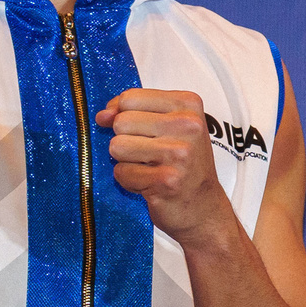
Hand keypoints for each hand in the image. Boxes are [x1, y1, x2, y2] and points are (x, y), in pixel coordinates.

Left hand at [99, 88, 232, 243]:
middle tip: (150, 155)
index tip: (141, 132)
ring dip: (126, 161)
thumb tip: (102, 116)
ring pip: (117, 146)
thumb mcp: (167, 126)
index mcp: (189, 105)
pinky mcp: (167, 180)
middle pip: (121, 121)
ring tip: (148, 168)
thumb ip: (133, 112)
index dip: (123, 115)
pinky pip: (122, 172)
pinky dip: (130, 181)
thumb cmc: (183, 165)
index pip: (130, 98)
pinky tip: (150, 184)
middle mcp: (188, 125)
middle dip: (126, 141)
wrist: (203, 208)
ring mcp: (180, 153)